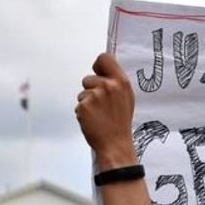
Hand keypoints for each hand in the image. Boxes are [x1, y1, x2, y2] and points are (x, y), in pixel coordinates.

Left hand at [76, 53, 136, 169]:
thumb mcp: (126, 99)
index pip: (104, 58)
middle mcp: (109, 86)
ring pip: (82, 93)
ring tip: (98, 115)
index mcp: (122, 82)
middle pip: (88, 78)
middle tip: (101, 106)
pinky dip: (83, 113)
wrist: (115, 145)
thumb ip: (116, 84)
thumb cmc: (120, 124)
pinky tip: (93, 121)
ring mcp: (95, 96)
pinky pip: (79, 105)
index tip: (99, 75)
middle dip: (91, 90)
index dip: (99, 67)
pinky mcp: (84, 106)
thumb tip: (104, 73)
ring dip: (86, 103)